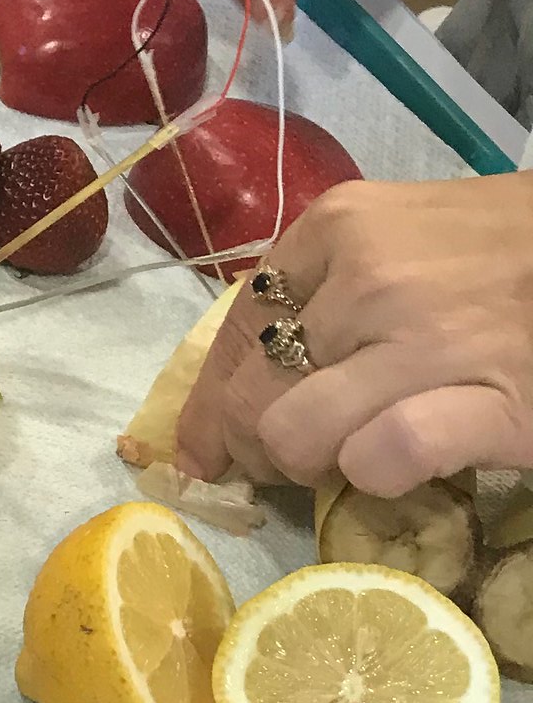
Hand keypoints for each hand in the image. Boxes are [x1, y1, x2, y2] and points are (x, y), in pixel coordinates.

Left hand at [176, 176, 532, 495]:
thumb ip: (328, 286)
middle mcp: (370, 277)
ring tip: (343, 463)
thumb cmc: (508, 250)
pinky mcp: (489, 403)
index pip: (238, 324)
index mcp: (340, 226)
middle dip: (250, 446)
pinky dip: (375, 476)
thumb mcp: (404, 236)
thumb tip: (246, 373)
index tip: (200, 444)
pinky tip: (396, 468)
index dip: (209, 397)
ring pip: (298, 432)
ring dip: (310, 465)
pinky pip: (383, 458)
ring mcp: (428, 339)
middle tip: (272, 469)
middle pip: (255, 389)